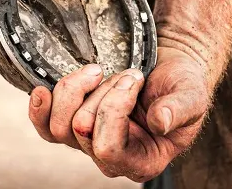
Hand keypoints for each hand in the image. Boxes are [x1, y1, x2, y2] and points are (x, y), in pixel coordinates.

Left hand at [28, 48, 210, 181]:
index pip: (108, 148)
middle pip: (81, 129)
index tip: (134, 78)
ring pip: (59, 125)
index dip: (114, 108)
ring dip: (77, 89)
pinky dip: (41, 107)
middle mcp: (111, 156)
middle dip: (102, 91)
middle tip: (126, 74)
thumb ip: (179, 110)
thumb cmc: (179, 86)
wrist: (163, 70)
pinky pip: (45, 125)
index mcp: (142, 160)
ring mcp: (88, 140)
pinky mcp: (74, 121)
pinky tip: (42, 91)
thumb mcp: (191, 96)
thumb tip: (159, 122)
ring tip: (99, 72)